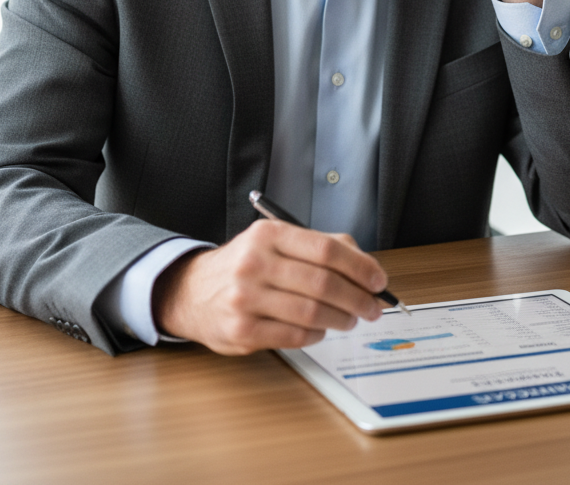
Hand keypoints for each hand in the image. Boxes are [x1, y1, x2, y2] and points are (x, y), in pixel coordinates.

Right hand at [151, 219, 387, 354]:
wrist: (191, 291)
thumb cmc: (244, 266)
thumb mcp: (275, 241)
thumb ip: (320, 246)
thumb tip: (365, 265)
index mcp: (268, 234)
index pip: (326, 250)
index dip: (360, 267)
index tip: (378, 280)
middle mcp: (254, 263)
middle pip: (323, 283)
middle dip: (357, 298)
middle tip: (373, 307)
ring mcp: (246, 298)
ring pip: (312, 312)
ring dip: (341, 319)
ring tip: (350, 319)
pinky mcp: (242, 330)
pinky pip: (295, 335)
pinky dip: (317, 334)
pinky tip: (321, 329)